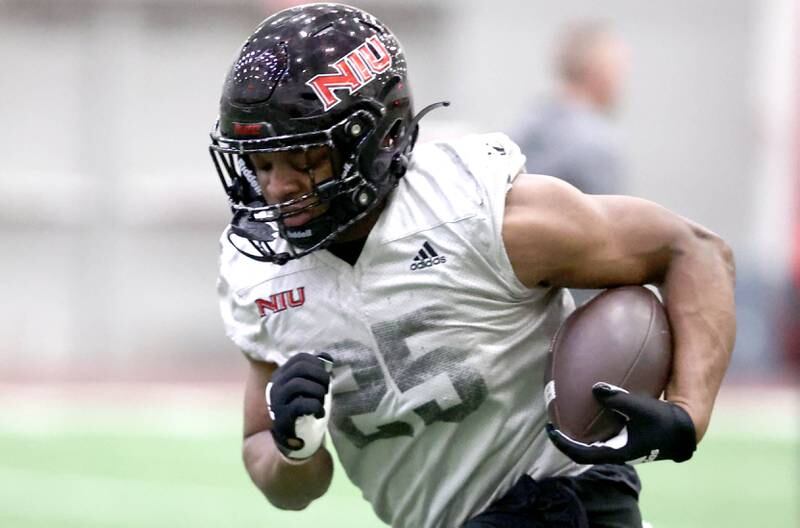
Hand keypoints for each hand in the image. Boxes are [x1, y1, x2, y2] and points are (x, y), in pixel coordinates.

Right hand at [266, 353, 332, 459]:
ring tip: (322, 401)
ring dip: (317, 391)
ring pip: (298, 385)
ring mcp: (277, 402)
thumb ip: (316, 372)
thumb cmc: (305, 410)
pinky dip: (315, 406)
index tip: (324, 376)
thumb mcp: (310, 388)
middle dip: (320, 376)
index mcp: (282, 375)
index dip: (317, 364)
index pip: (300, 358)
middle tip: (326, 388)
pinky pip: (300, 405)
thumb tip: (327, 357)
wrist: (294, 440)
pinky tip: (319, 412)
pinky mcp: (282, 418)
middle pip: (300, 369)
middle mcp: (276, 385)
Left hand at [546, 382, 696, 463]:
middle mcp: (616, 453)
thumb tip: (594, 388)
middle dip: (568, 437)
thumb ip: (616, 398)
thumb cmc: (663, 421)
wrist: (685, 430)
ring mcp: (622, 448)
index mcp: (616, 453)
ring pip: (594, 442)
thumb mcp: (639, 407)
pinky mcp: (629, 440)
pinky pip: (604, 433)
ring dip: (580, 431)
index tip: (549, 429)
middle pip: (583, 450)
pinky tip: (593, 405)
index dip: (562, 443)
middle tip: (554, 421)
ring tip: (568, 413)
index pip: (580, 454)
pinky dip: (594, 423)